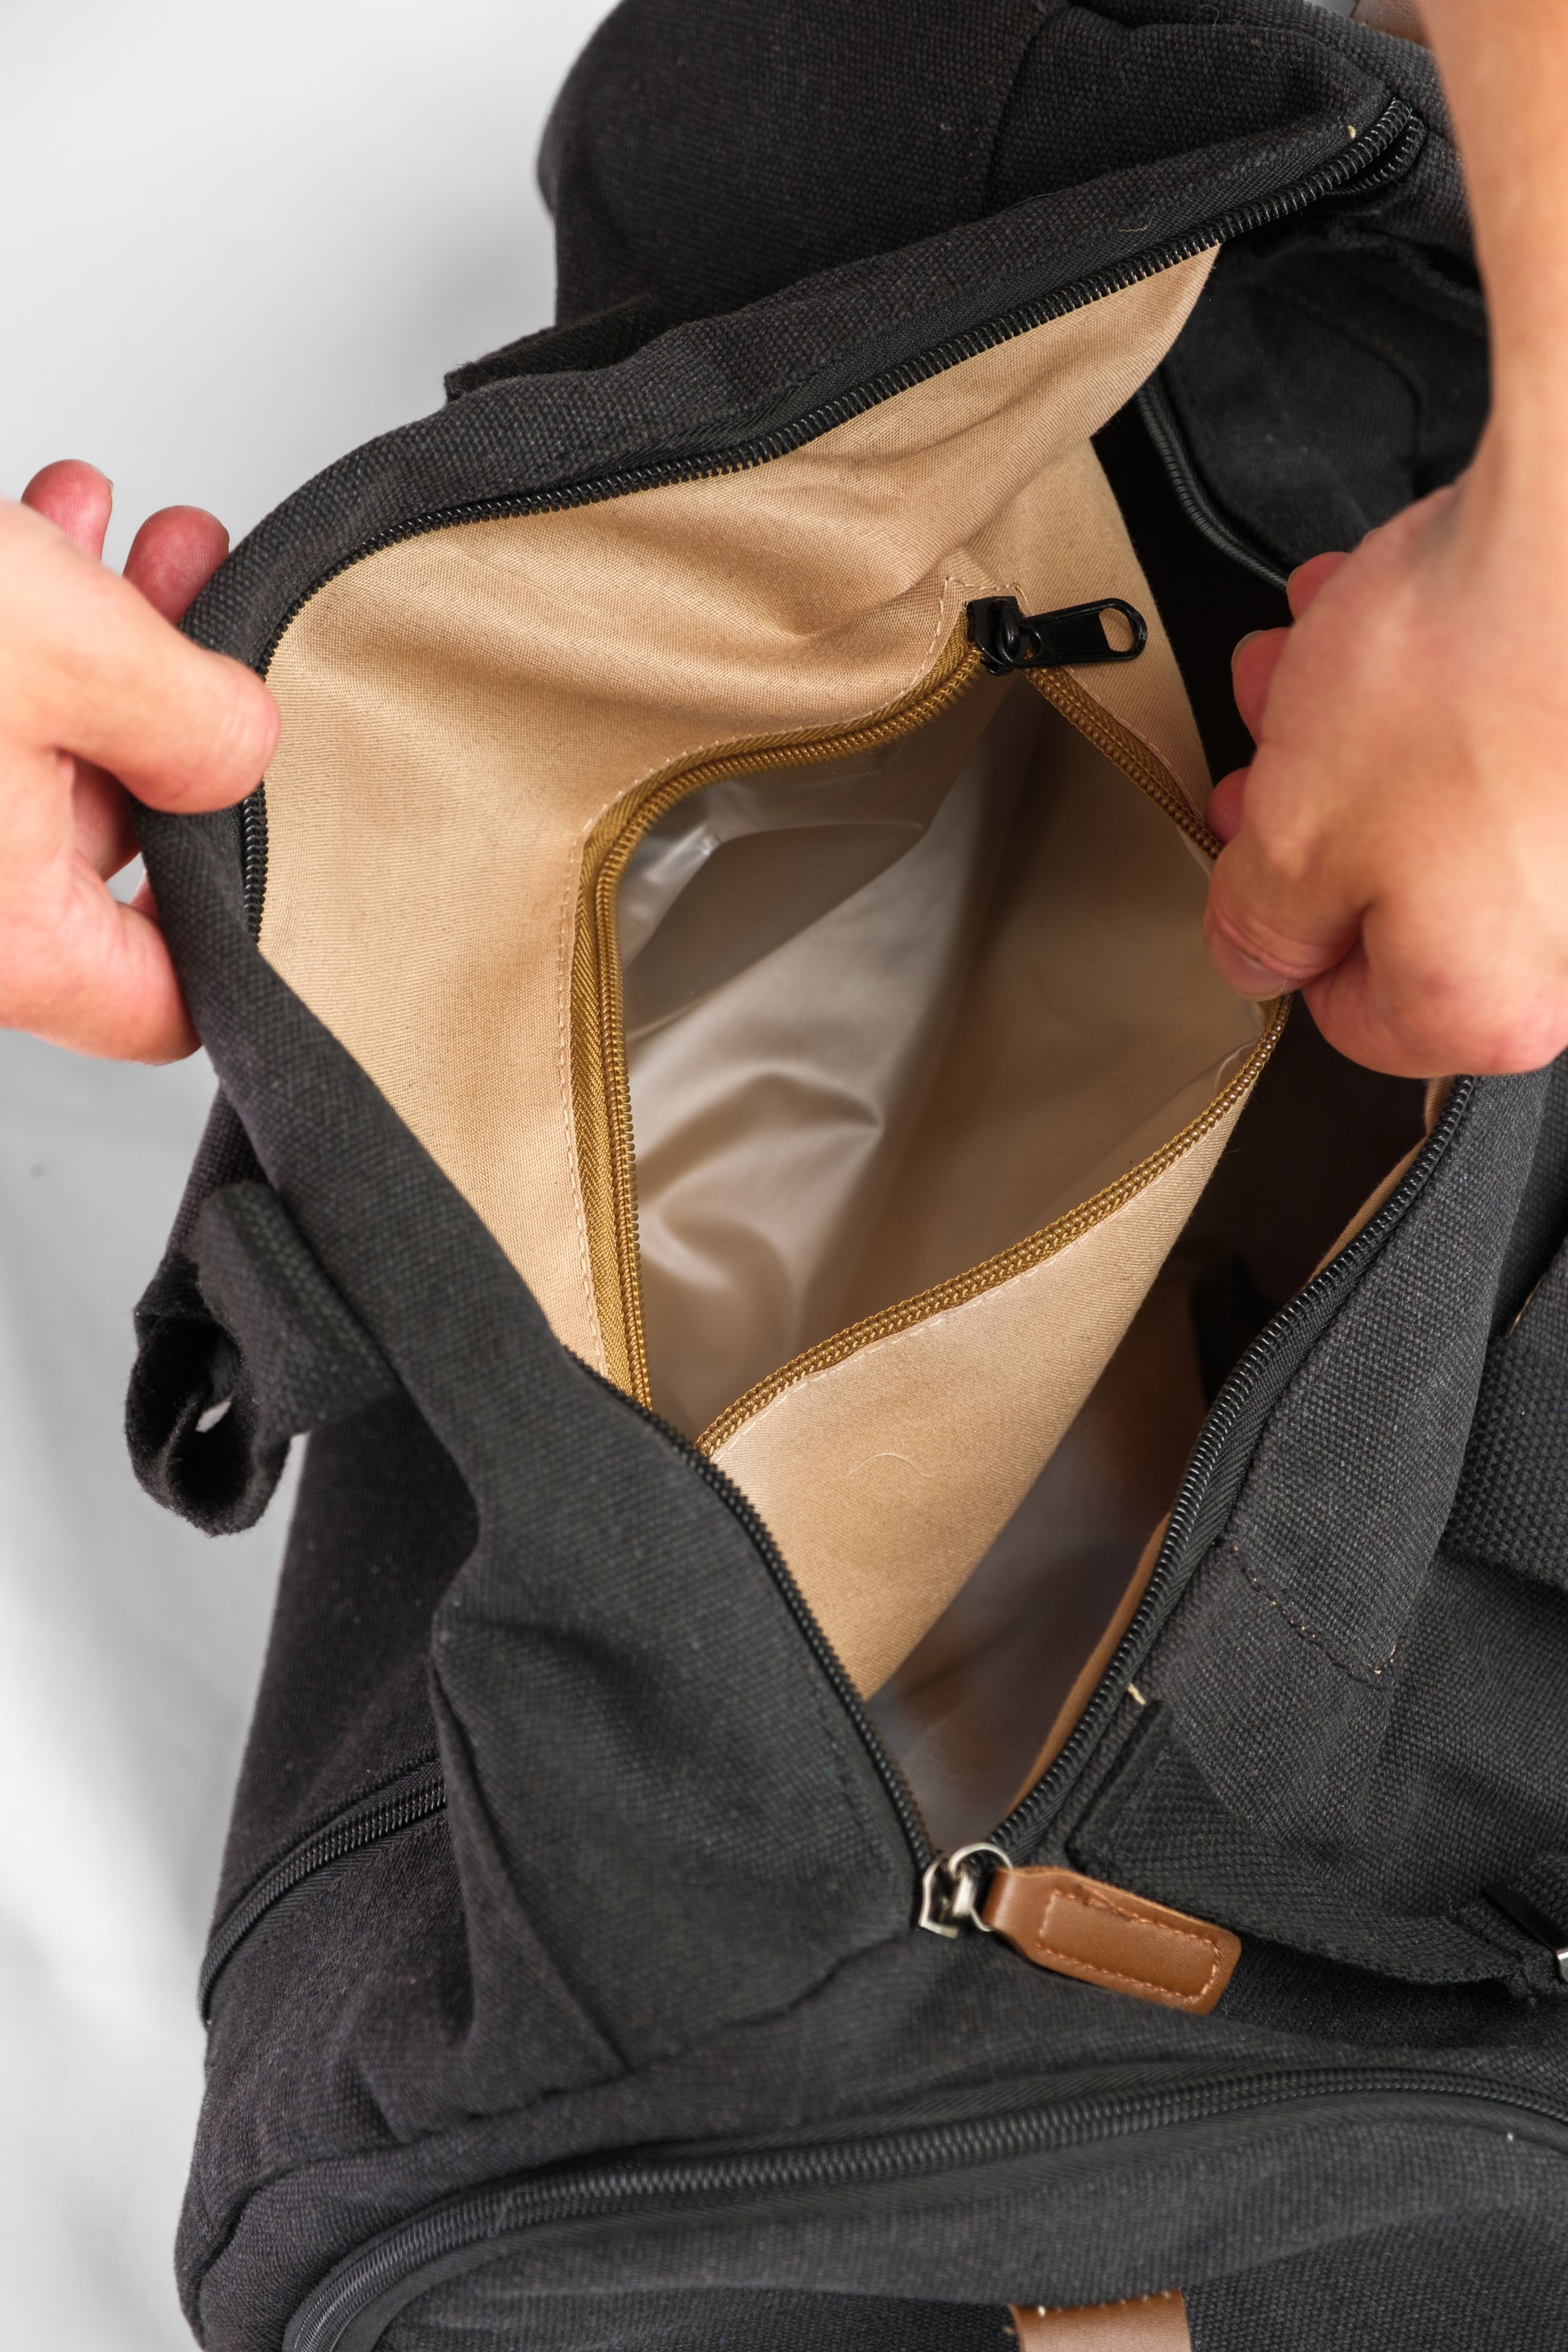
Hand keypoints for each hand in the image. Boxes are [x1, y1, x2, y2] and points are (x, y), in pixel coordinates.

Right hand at [0, 461, 276, 1061]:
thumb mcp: (59, 649)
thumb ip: (191, 716)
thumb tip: (245, 747)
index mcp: (4, 939)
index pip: (167, 1004)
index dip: (248, 927)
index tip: (288, 835)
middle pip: (108, 849)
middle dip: (175, 715)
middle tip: (217, 618)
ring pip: (34, 756)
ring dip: (103, 642)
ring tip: (146, 547)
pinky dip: (15, 629)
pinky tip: (46, 528)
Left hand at [1203, 448, 1567, 1077]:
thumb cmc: (1460, 680)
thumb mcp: (1295, 838)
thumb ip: (1260, 925)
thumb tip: (1256, 958)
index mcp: (1488, 999)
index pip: (1347, 1015)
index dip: (1278, 927)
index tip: (1252, 857)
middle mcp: (1565, 939)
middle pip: (1388, 897)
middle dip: (1310, 804)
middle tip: (1269, 747)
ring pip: (1432, 800)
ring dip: (1351, 727)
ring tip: (1312, 654)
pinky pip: (1493, 734)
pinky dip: (1431, 682)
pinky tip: (1382, 613)